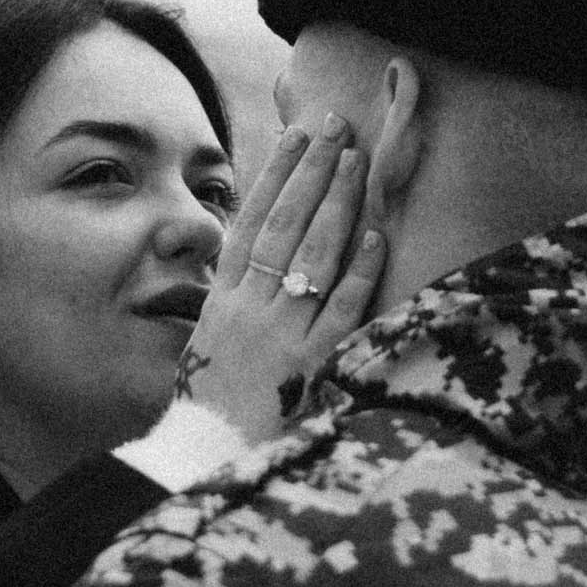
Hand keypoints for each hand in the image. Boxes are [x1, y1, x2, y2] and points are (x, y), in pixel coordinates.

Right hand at [176, 112, 386, 443]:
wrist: (210, 458)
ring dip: (337, 205)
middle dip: (312, 172)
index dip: (274, 174)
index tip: (296, 135)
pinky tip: (377, 237)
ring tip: (358, 162)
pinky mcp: (310, 364)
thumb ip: (236, 297)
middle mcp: (248, 308)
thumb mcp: (213, 342)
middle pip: (283, 225)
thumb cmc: (214, 403)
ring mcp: (279, 334)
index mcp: (222, 299)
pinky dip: (359, 272)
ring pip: (312, 255)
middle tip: (337, 128)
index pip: (250, 220)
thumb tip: (258, 252)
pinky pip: (339, 308)